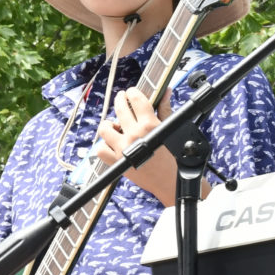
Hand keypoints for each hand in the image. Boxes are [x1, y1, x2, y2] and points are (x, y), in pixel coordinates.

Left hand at [99, 87, 178, 206]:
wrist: (171, 182)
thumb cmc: (174, 158)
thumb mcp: (172, 130)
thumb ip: (165, 109)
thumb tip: (166, 92)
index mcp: (149, 125)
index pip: (136, 99)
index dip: (132, 92)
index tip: (131, 92)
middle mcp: (134, 135)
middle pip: (119, 109)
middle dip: (120, 100)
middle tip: (122, 99)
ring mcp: (123, 149)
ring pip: (104, 128)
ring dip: (109, 123)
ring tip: (115, 124)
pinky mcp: (117, 163)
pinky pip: (101, 150)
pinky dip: (104, 145)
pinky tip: (112, 143)